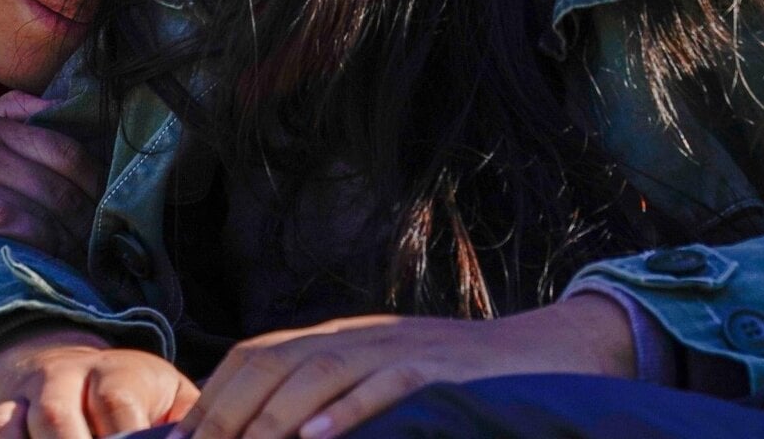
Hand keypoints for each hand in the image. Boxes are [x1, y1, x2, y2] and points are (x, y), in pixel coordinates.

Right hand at [0, 91, 101, 272]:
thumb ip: (12, 116)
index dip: (95, 182)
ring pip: (35, 204)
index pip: (62, 148)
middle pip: (55, 181)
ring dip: (68, 239)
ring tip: (82, 259)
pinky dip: (36, 243)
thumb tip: (67, 106)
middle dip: (87, 218)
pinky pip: (4, 223)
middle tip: (103, 245)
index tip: (111, 209)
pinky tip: (48, 260)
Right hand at [0, 324, 198, 438]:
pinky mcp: (2, 413)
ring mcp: (29, 395)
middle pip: (59, 416)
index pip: (116, 404)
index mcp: (118, 372)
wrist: (71, 366)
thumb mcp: (171, 397)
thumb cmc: (136, 395)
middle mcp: (67, 377)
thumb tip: (211, 432)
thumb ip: (187, 419)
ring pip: (14, 425)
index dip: (122, 438)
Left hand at [173, 294, 634, 438]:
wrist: (547, 352)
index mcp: (343, 336)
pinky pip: (384, 388)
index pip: (259, 352)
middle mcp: (363, 335)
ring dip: (275, 418)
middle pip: (276, 361)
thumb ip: (336, 393)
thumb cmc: (461, 380)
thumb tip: (281, 436)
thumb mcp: (388, 376)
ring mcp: (401, 349)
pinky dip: (347, 414)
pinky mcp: (438, 372)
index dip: (217, 393)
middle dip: (232, 410)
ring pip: (321, 373)